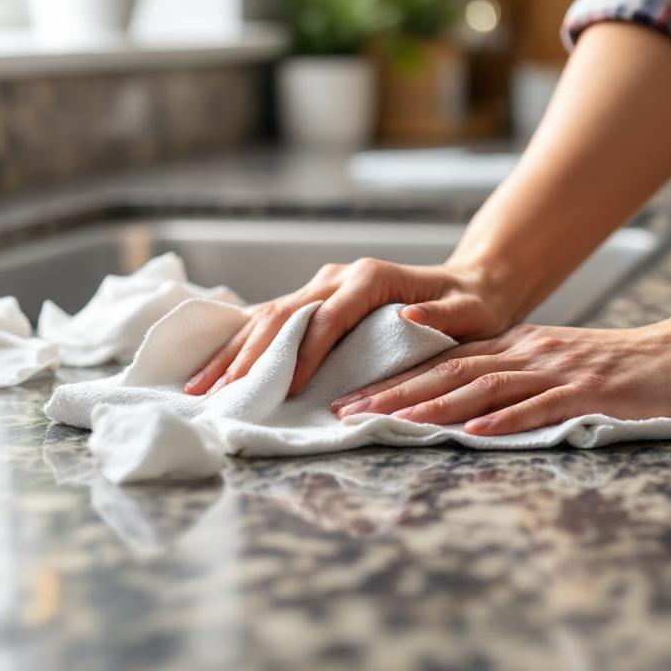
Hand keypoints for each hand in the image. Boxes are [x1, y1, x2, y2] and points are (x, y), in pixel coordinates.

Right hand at [184, 258, 515, 396]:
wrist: (469, 283)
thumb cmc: (470, 305)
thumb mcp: (469, 312)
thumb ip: (443, 317)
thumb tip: (409, 320)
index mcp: (369, 279)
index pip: (326, 317)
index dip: (304, 352)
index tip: (288, 388)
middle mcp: (337, 277)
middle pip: (282, 315)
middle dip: (249, 356)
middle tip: (220, 393)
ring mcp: (321, 286)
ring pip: (265, 317)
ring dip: (232, 352)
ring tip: (199, 385)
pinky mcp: (314, 300)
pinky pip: (268, 321)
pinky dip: (240, 345)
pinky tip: (214, 368)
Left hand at [329, 310, 670, 435]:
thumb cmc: (628, 371)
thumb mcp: (561, 371)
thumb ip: (516, 386)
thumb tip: (467, 415)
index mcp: (518, 348)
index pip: (442, 364)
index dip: (392, 381)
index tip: (348, 399)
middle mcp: (529, 354)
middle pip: (448, 372)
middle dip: (391, 393)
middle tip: (343, 411)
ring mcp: (559, 371)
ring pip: (483, 387)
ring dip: (431, 406)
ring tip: (389, 422)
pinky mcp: (592, 392)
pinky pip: (542, 407)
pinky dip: (506, 421)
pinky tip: (474, 433)